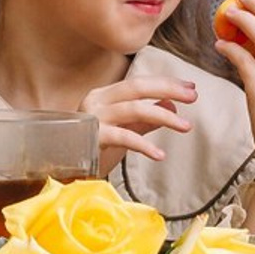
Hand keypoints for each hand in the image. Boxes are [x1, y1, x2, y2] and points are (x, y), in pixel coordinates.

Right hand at [83, 75, 197, 165]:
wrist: (60, 170)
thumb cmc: (91, 149)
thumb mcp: (122, 131)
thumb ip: (144, 120)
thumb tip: (171, 105)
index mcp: (104, 95)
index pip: (139, 83)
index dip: (166, 83)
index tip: (191, 86)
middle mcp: (97, 101)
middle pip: (137, 88)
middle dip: (168, 89)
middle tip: (194, 96)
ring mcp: (93, 118)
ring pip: (134, 110)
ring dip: (164, 116)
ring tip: (186, 126)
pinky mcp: (92, 138)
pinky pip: (123, 137)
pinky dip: (144, 145)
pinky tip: (160, 155)